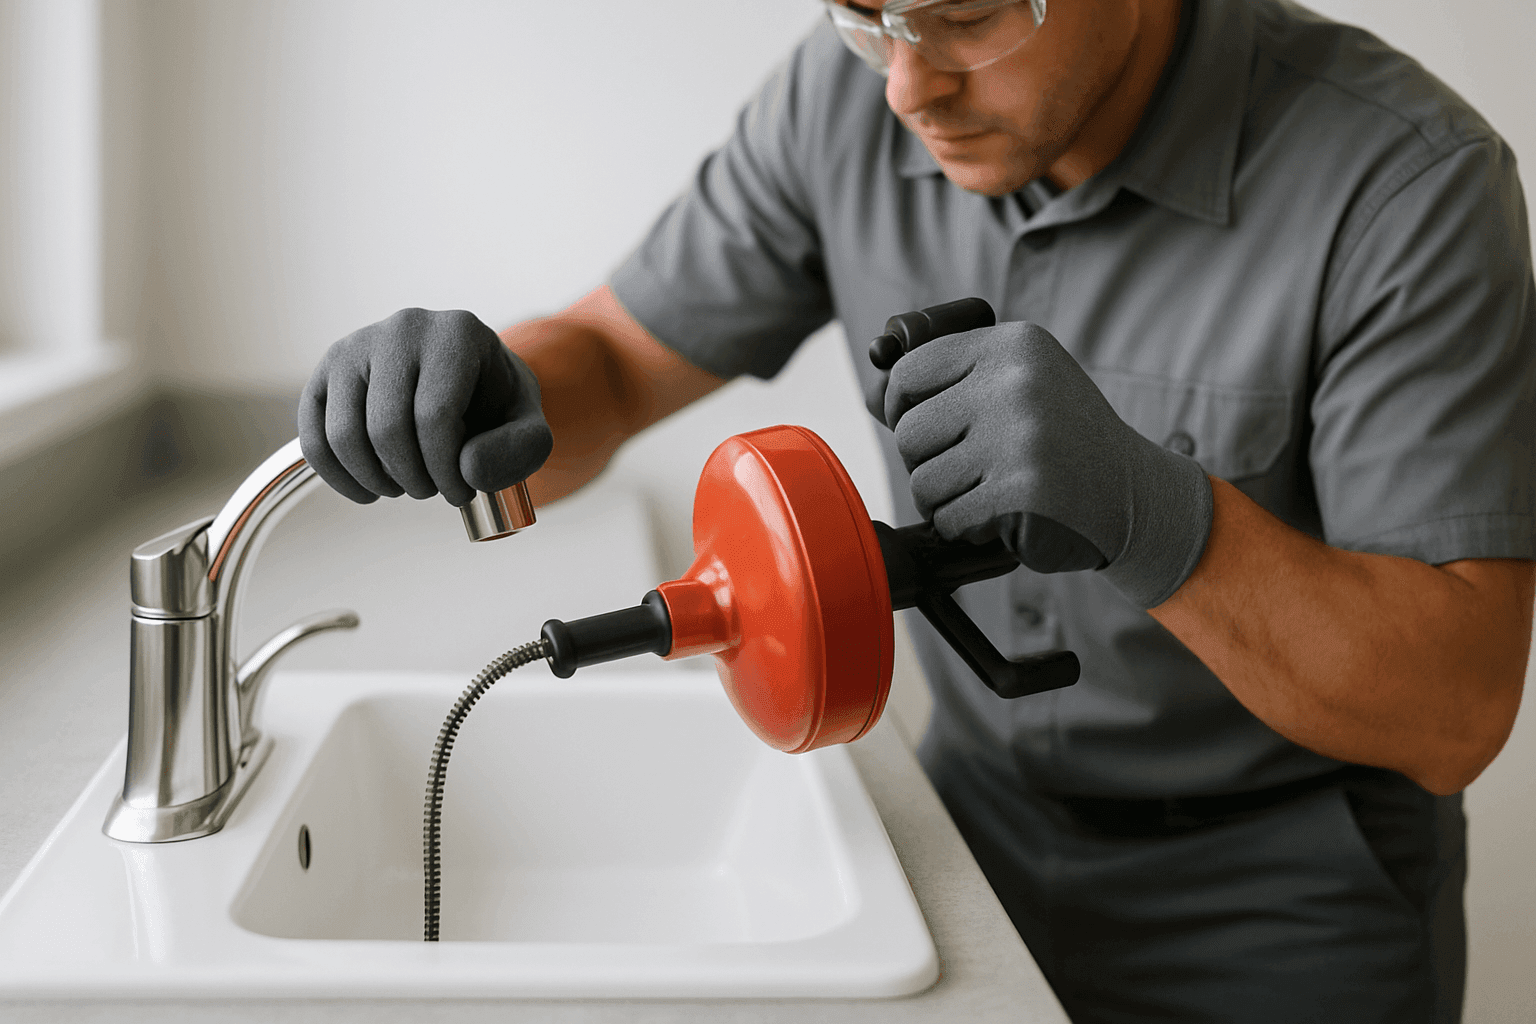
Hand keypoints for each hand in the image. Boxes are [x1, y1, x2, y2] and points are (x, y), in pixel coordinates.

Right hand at [299, 308, 552, 506]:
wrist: (468, 382)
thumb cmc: (497, 406)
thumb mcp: (529, 425)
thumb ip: (520, 449)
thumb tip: (467, 469)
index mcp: (457, 332)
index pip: (435, 415)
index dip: (446, 471)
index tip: (461, 494)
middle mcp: (402, 328)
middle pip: (387, 428)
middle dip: (413, 479)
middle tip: (434, 490)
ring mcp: (357, 346)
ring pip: (344, 435)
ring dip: (378, 481)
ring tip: (407, 486)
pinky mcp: (325, 372)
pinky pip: (314, 436)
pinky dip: (339, 477)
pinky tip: (370, 490)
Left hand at [885, 321, 1212, 608]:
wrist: (1135, 494)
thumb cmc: (1062, 440)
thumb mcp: (1020, 384)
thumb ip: (950, 382)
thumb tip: (872, 393)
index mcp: (1012, 345)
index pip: (908, 371)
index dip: (903, 406)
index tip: (928, 425)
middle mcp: (1017, 383)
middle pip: (909, 432)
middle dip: (927, 461)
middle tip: (971, 467)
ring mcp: (1021, 438)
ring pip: (924, 481)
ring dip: (946, 499)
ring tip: (989, 490)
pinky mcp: (1024, 492)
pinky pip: (950, 519)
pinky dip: (967, 527)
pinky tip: (1004, 514)